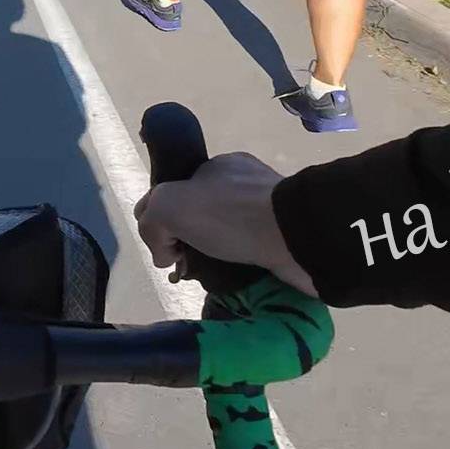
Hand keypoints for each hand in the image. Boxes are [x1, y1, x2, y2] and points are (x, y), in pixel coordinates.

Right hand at [132, 152, 316, 295]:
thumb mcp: (170, 206)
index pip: (176, 192)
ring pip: (225, 238)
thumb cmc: (232, 215)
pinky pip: (251, 253)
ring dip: (212, 258)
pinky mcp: (286, 238)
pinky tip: (234, 281)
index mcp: (218, 167)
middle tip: (185, 268)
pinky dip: (239, 267)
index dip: (161, 221)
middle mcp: (244, 186)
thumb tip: (163, 253)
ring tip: (209, 280)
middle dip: (187, 243)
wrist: (298, 236)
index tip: (166, 251)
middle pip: (199, 217)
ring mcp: (268, 212)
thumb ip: (151, 221)